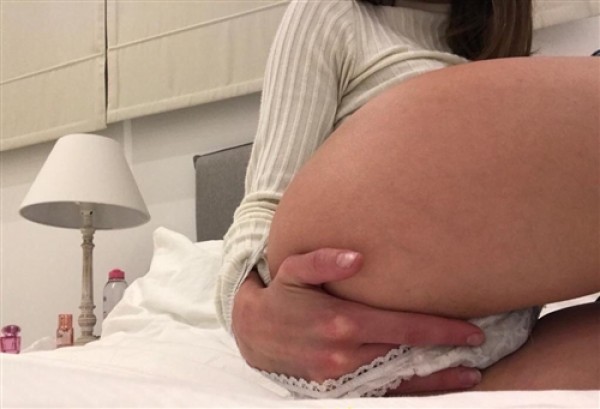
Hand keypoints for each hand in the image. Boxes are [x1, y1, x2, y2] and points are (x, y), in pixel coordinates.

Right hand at [232, 248, 484, 391]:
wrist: (253, 332)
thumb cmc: (280, 296)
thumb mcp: (293, 269)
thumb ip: (323, 261)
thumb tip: (358, 257)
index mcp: (341, 322)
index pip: (403, 328)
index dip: (440, 329)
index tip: (471, 330)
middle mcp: (344, 355)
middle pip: (407, 354)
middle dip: (445, 352)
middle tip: (479, 347)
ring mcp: (340, 377)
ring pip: (398, 380)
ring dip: (436, 379)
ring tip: (470, 377)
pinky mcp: (336, 390)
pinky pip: (379, 394)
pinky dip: (408, 393)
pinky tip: (429, 388)